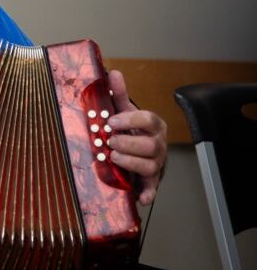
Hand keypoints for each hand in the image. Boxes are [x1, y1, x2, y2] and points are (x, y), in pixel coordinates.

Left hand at [106, 69, 166, 205]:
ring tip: (113, 157)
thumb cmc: (133, 130)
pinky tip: (140, 197)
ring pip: (149, 165)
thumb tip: (113, 72)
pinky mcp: (152, 181)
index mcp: (154, 126)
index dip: (130, 120)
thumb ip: (120, 94)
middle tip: (109, 141)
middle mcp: (159, 145)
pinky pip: (153, 189)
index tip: (111, 121)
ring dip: (130, 162)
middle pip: (150, 145)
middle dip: (128, 143)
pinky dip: (148, 194)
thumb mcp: (125, 112)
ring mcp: (157, 164)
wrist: (142, 153)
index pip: (149, 119)